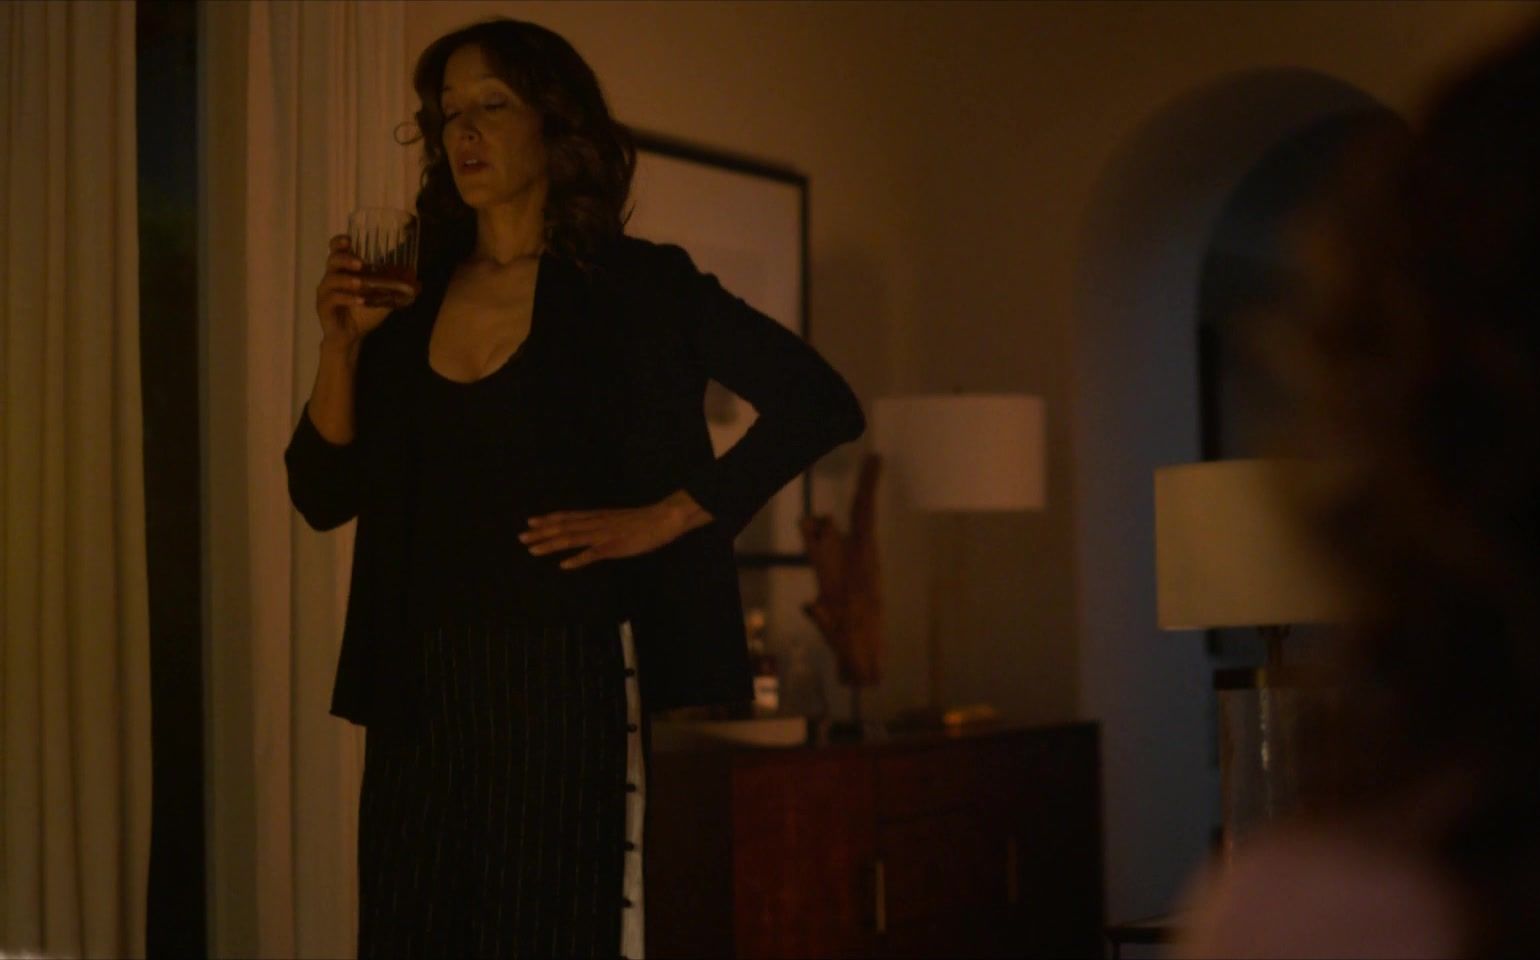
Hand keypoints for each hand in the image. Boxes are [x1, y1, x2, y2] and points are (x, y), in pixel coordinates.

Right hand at [314, 235, 401, 347]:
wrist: (351, 336)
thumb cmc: (363, 313)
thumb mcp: (383, 299)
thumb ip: (395, 288)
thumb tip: (418, 282)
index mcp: (344, 271)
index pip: (336, 250)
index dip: (339, 242)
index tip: (349, 240)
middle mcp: (332, 278)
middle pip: (332, 260)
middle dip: (346, 259)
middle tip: (361, 264)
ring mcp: (326, 292)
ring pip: (331, 279)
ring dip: (347, 280)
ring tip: (360, 283)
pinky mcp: (323, 307)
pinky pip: (332, 298)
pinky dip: (347, 298)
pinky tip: (360, 301)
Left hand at [522, 491, 712, 569]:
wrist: (663, 518)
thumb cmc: (644, 520)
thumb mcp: (617, 520)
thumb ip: (602, 524)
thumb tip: (589, 528)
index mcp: (597, 516)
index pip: (567, 517)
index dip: (547, 520)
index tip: (529, 522)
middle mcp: (595, 523)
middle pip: (563, 527)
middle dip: (541, 533)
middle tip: (521, 537)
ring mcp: (603, 535)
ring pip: (572, 539)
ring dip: (551, 545)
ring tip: (533, 550)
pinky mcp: (614, 547)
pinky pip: (592, 554)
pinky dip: (577, 560)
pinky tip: (564, 565)